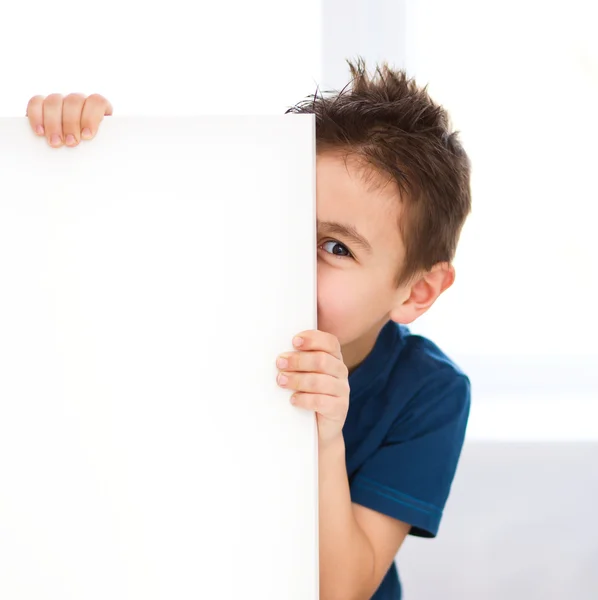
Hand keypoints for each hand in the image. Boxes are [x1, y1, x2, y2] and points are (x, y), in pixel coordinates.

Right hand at [26, 93, 112, 147]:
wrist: (74, 157)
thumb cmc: (92, 152)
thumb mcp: (99, 148)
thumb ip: (100, 144)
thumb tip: (103, 151)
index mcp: (97, 108)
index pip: (97, 102)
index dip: (91, 117)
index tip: (87, 136)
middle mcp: (79, 101)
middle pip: (74, 101)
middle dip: (71, 123)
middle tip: (71, 143)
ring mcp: (60, 101)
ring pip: (54, 101)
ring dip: (54, 123)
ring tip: (55, 142)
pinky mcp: (41, 105)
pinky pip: (36, 102)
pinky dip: (36, 116)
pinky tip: (40, 132)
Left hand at [276, 330, 349, 446]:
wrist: (318, 428)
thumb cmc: (306, 394)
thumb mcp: (304, 374)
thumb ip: (297, 361)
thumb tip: (278, 353)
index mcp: (333, 358)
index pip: (330, 342)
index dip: (313, 339)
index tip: (294, 341)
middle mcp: (340, 372)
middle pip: (322, 361)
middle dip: (298, 360)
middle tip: (280, 363)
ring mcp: (342, 391)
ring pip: (320, 381)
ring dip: (297, 379)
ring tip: (281, 381)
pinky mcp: (339, 409)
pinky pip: (321, 402)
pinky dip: (304, 399)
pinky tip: (293, 399)